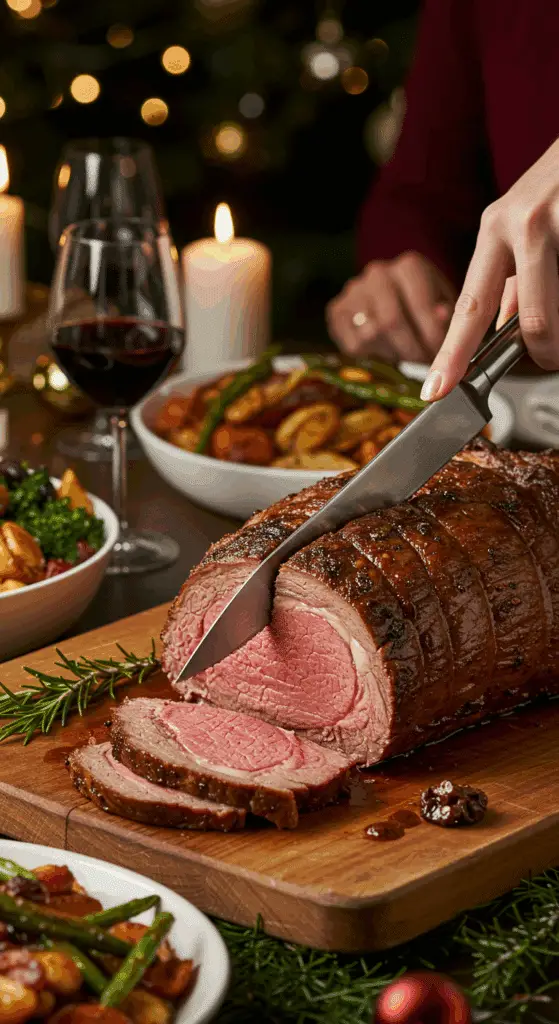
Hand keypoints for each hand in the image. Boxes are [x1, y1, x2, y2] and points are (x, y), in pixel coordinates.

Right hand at [326, 252, 455, 362]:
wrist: (396, 300)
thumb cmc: (427, 307)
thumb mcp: (445, 309)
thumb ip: (450, 314)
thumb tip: (442, 316)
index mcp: (410, 266)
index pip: (419, 306)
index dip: (431, 337)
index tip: (441, 356)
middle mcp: (378, 272)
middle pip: (391, 322)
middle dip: (411, 350)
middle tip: (425, 364)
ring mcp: (354, 290)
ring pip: (371, 334)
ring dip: (394, 353)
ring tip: (408, 355)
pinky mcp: (337, 310)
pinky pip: (353, 344)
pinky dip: (374, 354)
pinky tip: (387, 350)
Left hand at [421, 137, 558, 401]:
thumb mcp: (528, 219)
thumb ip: (513, 274)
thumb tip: (503, 325)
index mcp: (497, 227)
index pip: (470, 305)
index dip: (452, 354)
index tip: (435, 389)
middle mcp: (526, 223)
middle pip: (535, 320)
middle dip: (547, 352)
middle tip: (550, 358)